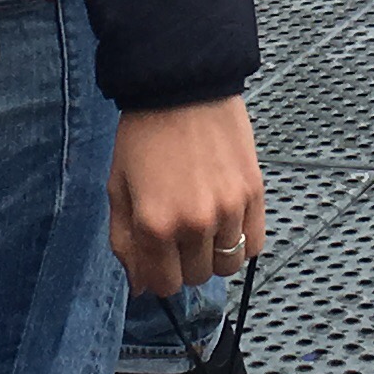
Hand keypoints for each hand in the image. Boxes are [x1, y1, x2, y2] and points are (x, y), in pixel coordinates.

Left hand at [108, 97, 266, 296]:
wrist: (182, 86)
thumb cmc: (145, 133)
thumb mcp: (118, 188)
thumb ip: (125, 242)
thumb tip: (140, 286)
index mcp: (155, 224)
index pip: (164, 285)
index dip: (159, 276)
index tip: (158, 257)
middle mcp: (194, 223)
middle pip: (197, 278)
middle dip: (184, 263)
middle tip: (178, 232)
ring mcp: (229, 210)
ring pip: (227, 265)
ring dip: (214, 254)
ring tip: (204, 225)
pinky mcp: (254, 194)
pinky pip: (255, 244)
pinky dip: (241, 242)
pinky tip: (227, 221)